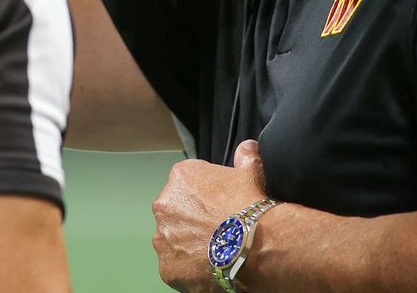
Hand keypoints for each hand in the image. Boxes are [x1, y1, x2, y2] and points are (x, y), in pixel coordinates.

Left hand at [152, 140, 268, 292]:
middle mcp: (164, 205)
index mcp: (180, 177)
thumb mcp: (252, 173)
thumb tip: (247, 148)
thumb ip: (245, 157)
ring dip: (189, 245)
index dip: (206, 198)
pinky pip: (177, 268)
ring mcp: (163, 238)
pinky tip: (211, 268)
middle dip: (192, 221)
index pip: (188, 185)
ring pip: (174, 241)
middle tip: (218, 231)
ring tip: (216, 253)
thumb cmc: (251, 207)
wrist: (253, 246)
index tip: (221, 207)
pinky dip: (190, 270)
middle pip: (176, 213)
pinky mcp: (167, 267)